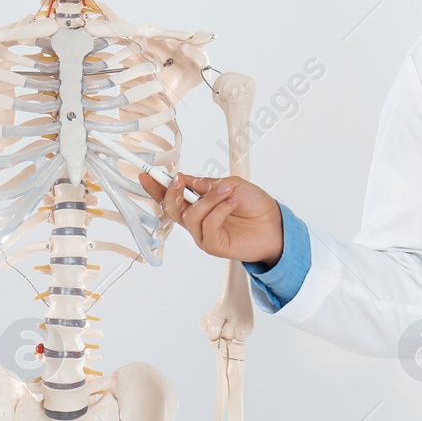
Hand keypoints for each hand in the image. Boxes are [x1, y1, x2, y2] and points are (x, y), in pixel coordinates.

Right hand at [140, 172, 283, 264]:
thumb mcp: (231, 184)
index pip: (170, 197)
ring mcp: (203, 235)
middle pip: (170, 209)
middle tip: (179, 180)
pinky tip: (232, 202)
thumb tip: (188, 180)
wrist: (275, 223)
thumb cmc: (254, 204)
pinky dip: (219, 209)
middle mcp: (196, 221)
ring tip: (228, 191)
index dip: (156, 187)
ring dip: (209, 199)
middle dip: (171, 192)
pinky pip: (208, 225)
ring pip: (191, 216)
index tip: (146, 175)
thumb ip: (208, 184)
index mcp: (197, 205)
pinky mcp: (213, 245)